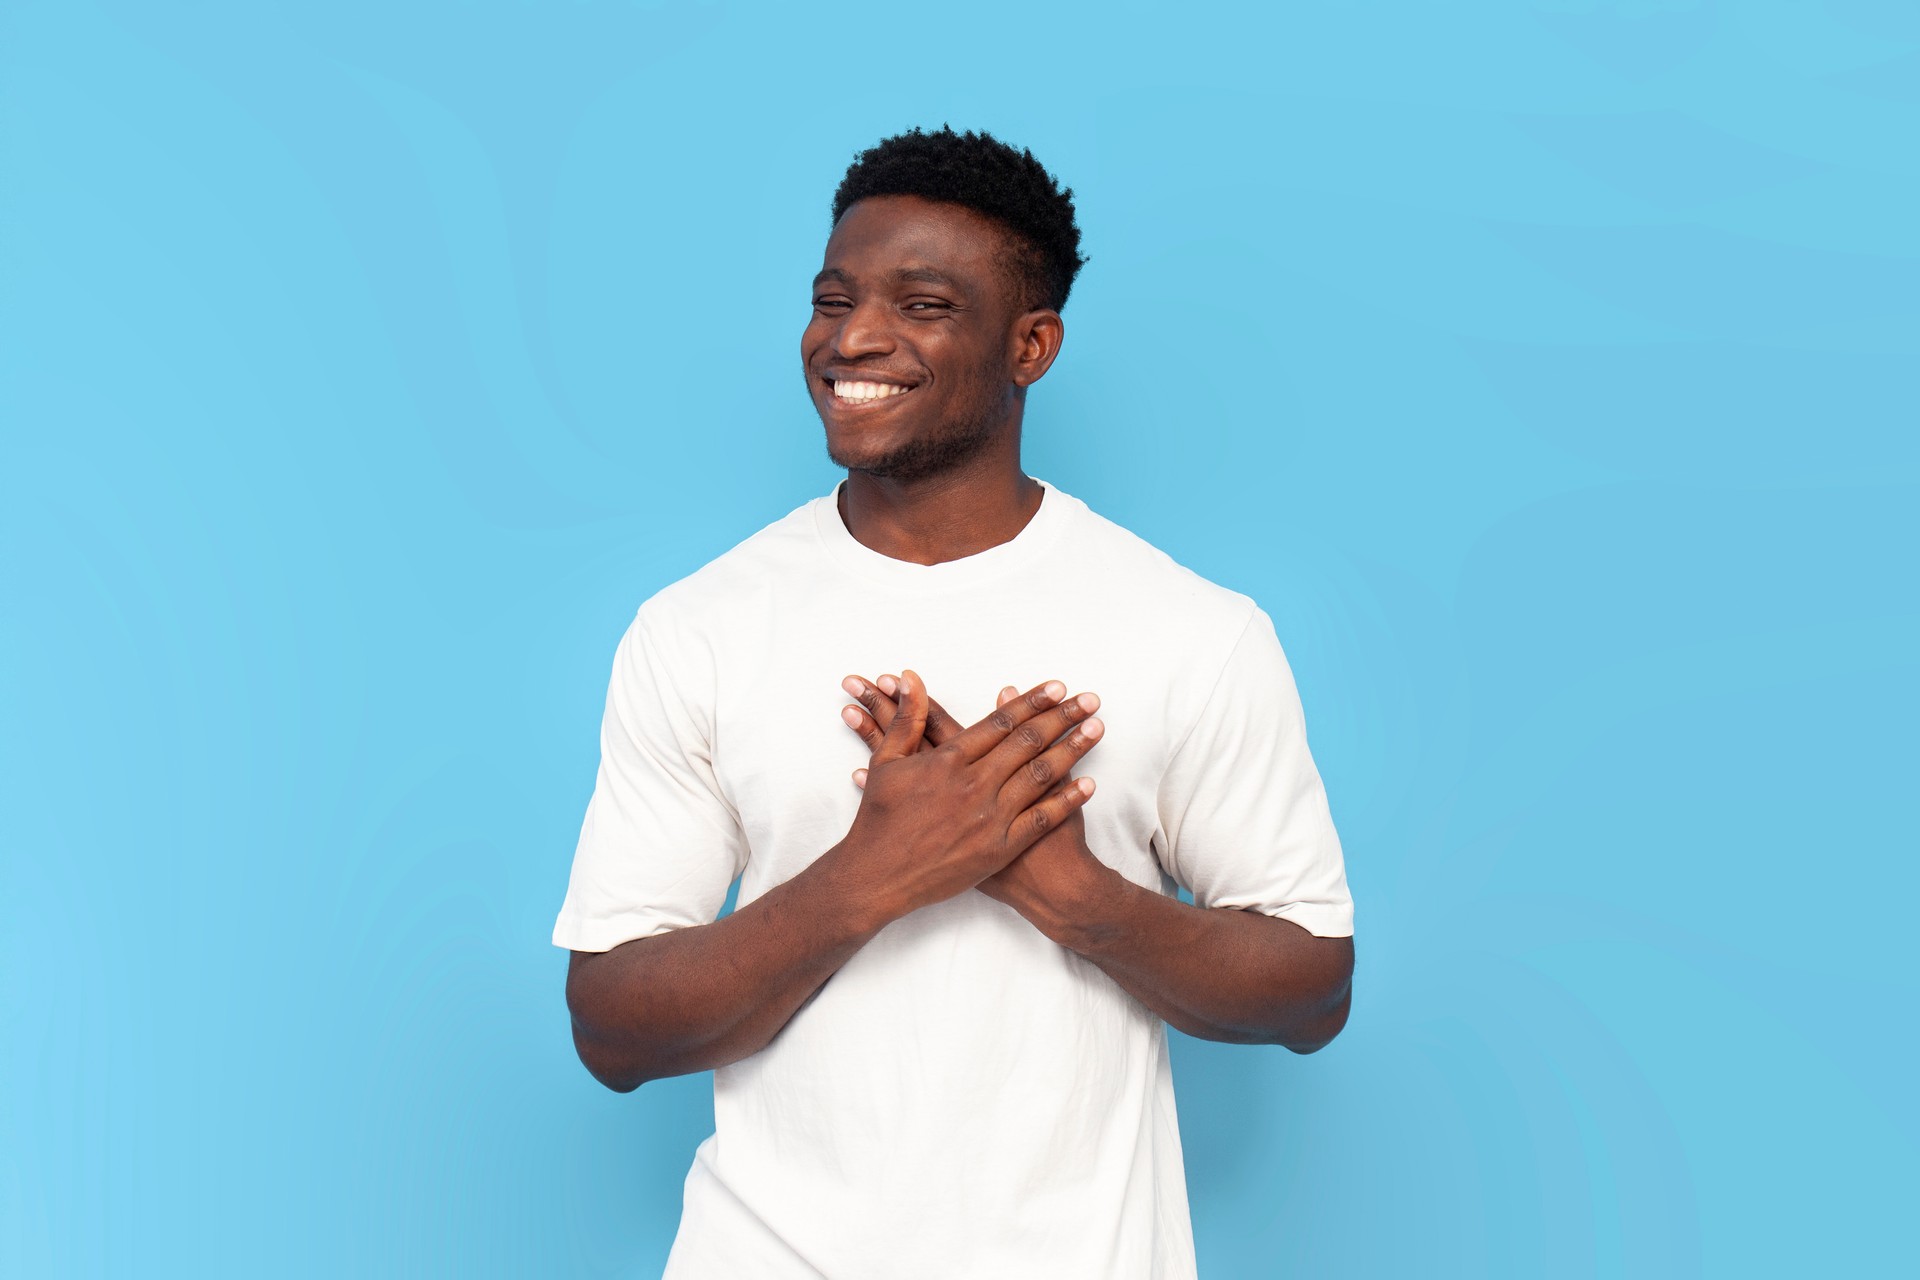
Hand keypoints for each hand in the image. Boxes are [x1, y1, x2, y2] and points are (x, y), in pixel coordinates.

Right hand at [839, 674, 1110, 924]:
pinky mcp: (998, 849)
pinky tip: (1087, 783)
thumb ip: (906, 719)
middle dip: (1062, 717)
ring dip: (1072, 749)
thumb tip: (912, 678)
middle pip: (1028, 742)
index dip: (1032, 702)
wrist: (877, 878)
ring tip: (1096, 729)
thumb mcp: (885, 763)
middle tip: (1089, 700)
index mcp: (947, 761)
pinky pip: (1041, 819)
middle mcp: (973, 785)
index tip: (1057, 688)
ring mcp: (989, 818)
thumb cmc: (878, 820)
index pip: (1000, 722)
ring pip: (1040, 775)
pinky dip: (1066, 800)